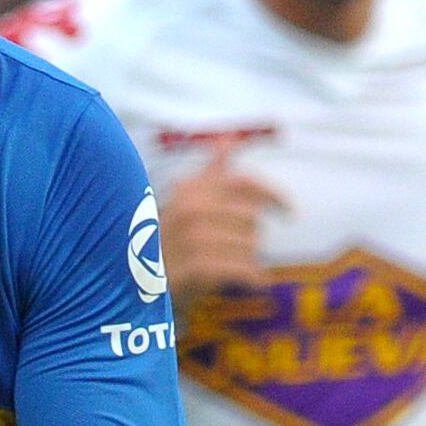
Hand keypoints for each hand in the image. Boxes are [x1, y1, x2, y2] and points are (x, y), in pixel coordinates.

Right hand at [158, 148, 284, 297]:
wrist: (134, 286)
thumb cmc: (167, 243)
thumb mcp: (185, 202)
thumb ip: (211, 172)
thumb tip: (229, 140)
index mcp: (191, 188)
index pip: (245, 182)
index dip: (274, 195)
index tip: (291, 212)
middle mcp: (191, 208)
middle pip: (251, 218)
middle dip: (253, 238)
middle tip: (242, 253)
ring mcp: (191, 237)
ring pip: (249, 244)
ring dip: (252, 260)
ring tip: (243, 270)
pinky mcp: (193, 267)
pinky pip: (240, 268)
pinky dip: (252, 276)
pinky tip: (255, 282)